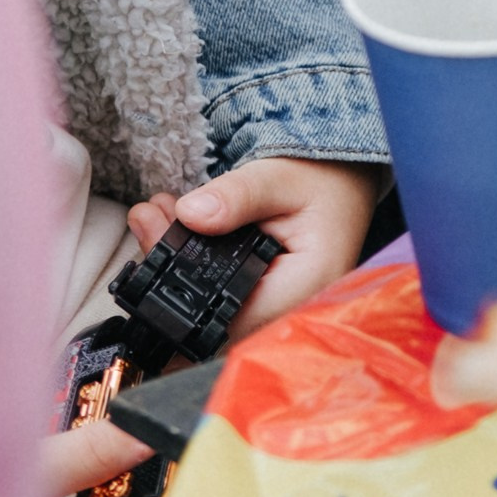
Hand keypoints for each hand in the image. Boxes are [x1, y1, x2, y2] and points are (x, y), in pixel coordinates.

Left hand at [128, 157, 383, 338]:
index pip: (233, 317)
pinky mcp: (264, 304)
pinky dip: (195, 273)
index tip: (157, 247)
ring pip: (215, 314)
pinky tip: (180, 232)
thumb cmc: (323, 180)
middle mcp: (294, 312)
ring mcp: (278, 313)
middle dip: (172, 275)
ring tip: (157, 219)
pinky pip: (222, 302)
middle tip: (150, 222)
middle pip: (216, 320)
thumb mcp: (280, 176)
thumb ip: (238, 196)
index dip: (186, 295)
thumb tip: (190, 214)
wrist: (346, 181)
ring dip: (178, 271)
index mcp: (306, 288)